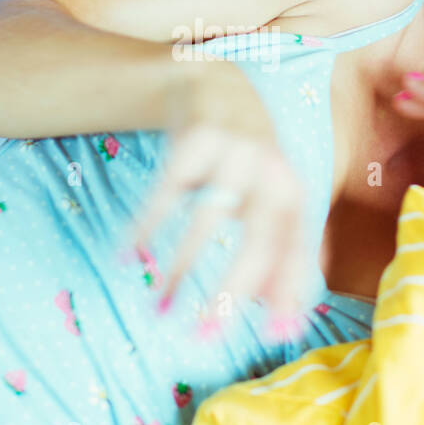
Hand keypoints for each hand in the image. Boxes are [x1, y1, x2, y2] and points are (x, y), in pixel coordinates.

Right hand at [126, 62, 309, 335]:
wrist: (218, 86)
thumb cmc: (249, 163)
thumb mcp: (274, 201)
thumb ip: (283, 257)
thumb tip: (288, 323)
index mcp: (295, 194)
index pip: (297, 252)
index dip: (289, 294)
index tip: (273, 337)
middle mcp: (271, 173)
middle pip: (258, 241)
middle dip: (231, 293)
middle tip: (205, 336)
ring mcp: (234, 153)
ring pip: (207, 222)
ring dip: (180, 270)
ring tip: (161, 310)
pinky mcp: (195, 139)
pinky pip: (166, 193)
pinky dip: (145, 227)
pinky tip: (126, 256)